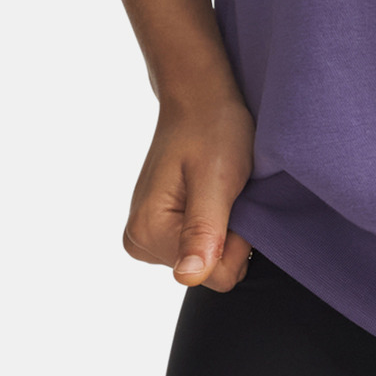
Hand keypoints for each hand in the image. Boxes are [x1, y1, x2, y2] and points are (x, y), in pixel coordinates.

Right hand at [122, 89, 256, 293]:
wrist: (199, 97)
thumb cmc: (213, 128)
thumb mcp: (216, 178)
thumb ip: (202, 230)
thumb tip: (187, 277)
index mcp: (148, 230)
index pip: (215, 275)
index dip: (236, 241)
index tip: (231, 199)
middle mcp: (139, 239)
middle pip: (208, 271)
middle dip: (228, 234)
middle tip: (225, 190)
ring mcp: (147, 234)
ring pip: (206, 260)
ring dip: (221, 226)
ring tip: (216, 187)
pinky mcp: (158, 227)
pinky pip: (199, 246)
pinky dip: (213, 221)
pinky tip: (209, 192)